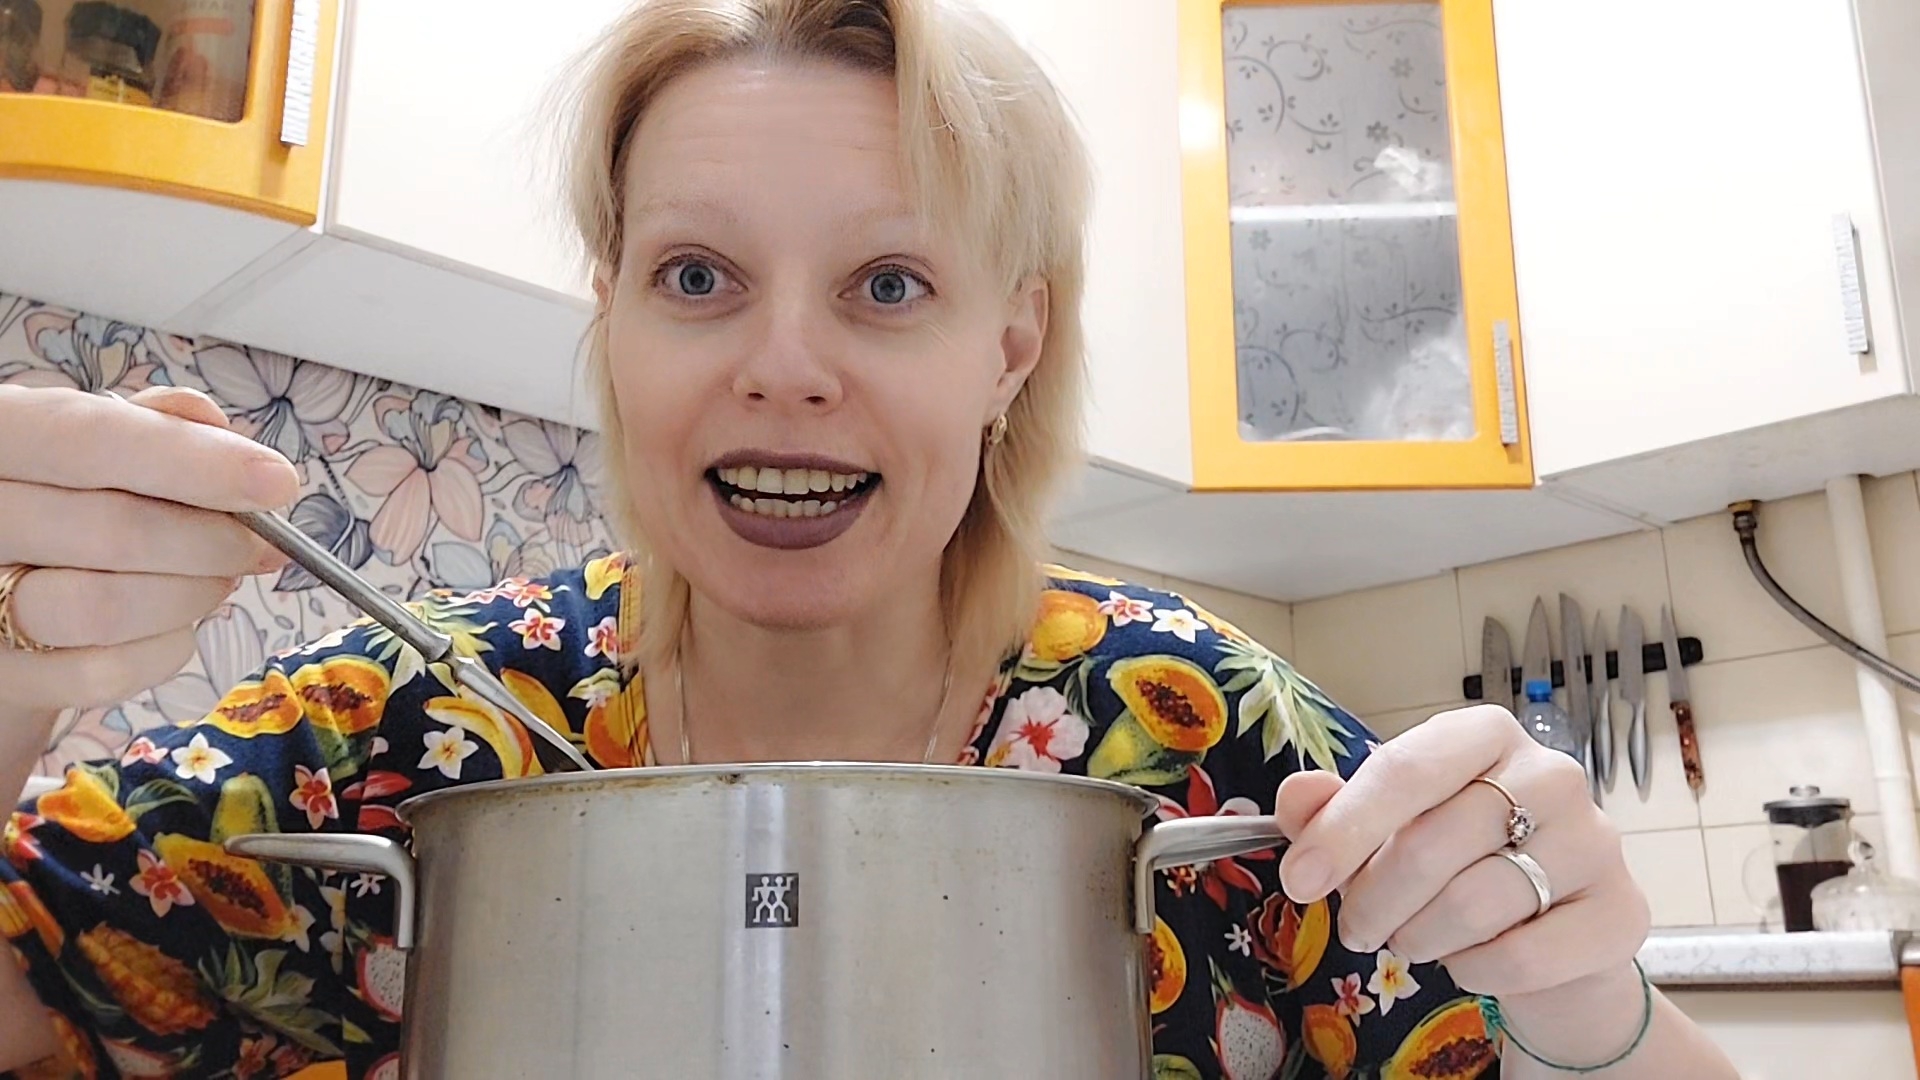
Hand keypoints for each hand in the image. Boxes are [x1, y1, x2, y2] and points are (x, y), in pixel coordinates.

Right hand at [0, 384, 298, 716]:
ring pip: (105, 609)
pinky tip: (175, 624)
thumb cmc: (57, 499)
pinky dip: (165, 649)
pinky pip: (101, 673)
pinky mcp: (1, 675)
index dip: (193, 463)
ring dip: (192, 596)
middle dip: (214, 541)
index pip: (87, 440)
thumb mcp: (89, 441)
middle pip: (112, 531)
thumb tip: (216, 428)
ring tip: (216, 579)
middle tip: (259, 543)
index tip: (278, 483)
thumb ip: (151, 425)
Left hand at [1272, 705, 1649, 997]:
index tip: (1298, 880)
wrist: (1553, 932)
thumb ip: (1334, 810)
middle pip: (1431, 844)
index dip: (1342, 830)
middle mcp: (1552, 774)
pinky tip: (1470, 959)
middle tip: (1358, 927)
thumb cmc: (1458, 862)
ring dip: (1419, 937)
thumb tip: (1296, 796)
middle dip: (1373, 900)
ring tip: (1413, 938)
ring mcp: (1596, 841)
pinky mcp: (1621, 913)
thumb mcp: (1387, 828)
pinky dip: (1474, 970)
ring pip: (1472, 905)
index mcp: (1485, 735)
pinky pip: (1520, 958)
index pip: (1404, 771)